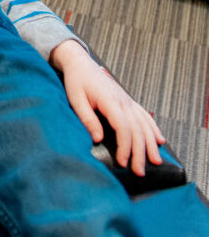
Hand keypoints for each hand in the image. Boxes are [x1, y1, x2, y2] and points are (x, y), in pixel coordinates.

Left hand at [51, 40, 164, 176]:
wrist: (80, 64)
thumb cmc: (76, 81)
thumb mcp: (76, 99)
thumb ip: (87, 118)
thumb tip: (98, 139)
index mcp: (110, 101)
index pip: (123, 128)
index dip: (125, 147)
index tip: (123, 163)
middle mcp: (123, 101)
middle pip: (137, 130)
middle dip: (140, 152)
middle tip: (139, 172)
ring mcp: (128, 100)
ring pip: (145, 124)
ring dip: (151, 144)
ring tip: (156, 161)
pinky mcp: (128, 101)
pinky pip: (145, 116)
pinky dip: (154, 129)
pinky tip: (160, 140)